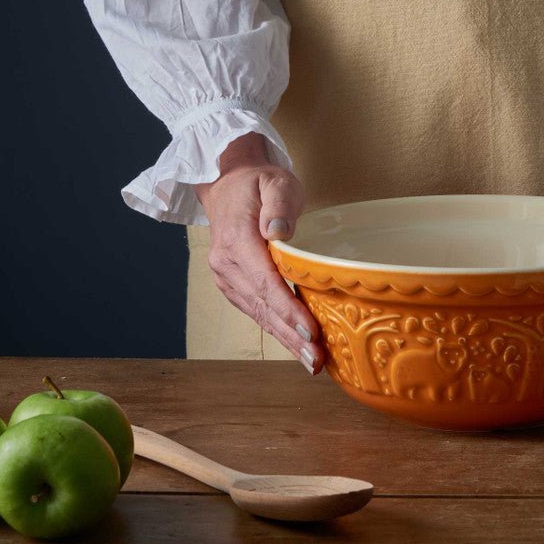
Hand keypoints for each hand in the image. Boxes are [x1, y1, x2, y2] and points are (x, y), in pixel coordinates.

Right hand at [193, 133, 323, 373]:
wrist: (228, 184)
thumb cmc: (258, 182)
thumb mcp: (275, 181)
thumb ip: (279, 203)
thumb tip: (279, 232)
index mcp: (236, 239)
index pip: (266, 281)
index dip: (288, 309)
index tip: (311, 331)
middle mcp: (226, 264)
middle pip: (263, 306)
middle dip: (291, 336)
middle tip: (317, 361)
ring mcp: (226, 277)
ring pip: (259, 314)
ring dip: (285, 339)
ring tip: (312, 362)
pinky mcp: (233, 285)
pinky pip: (256, 310)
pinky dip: (277, 329)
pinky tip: (295, 345)